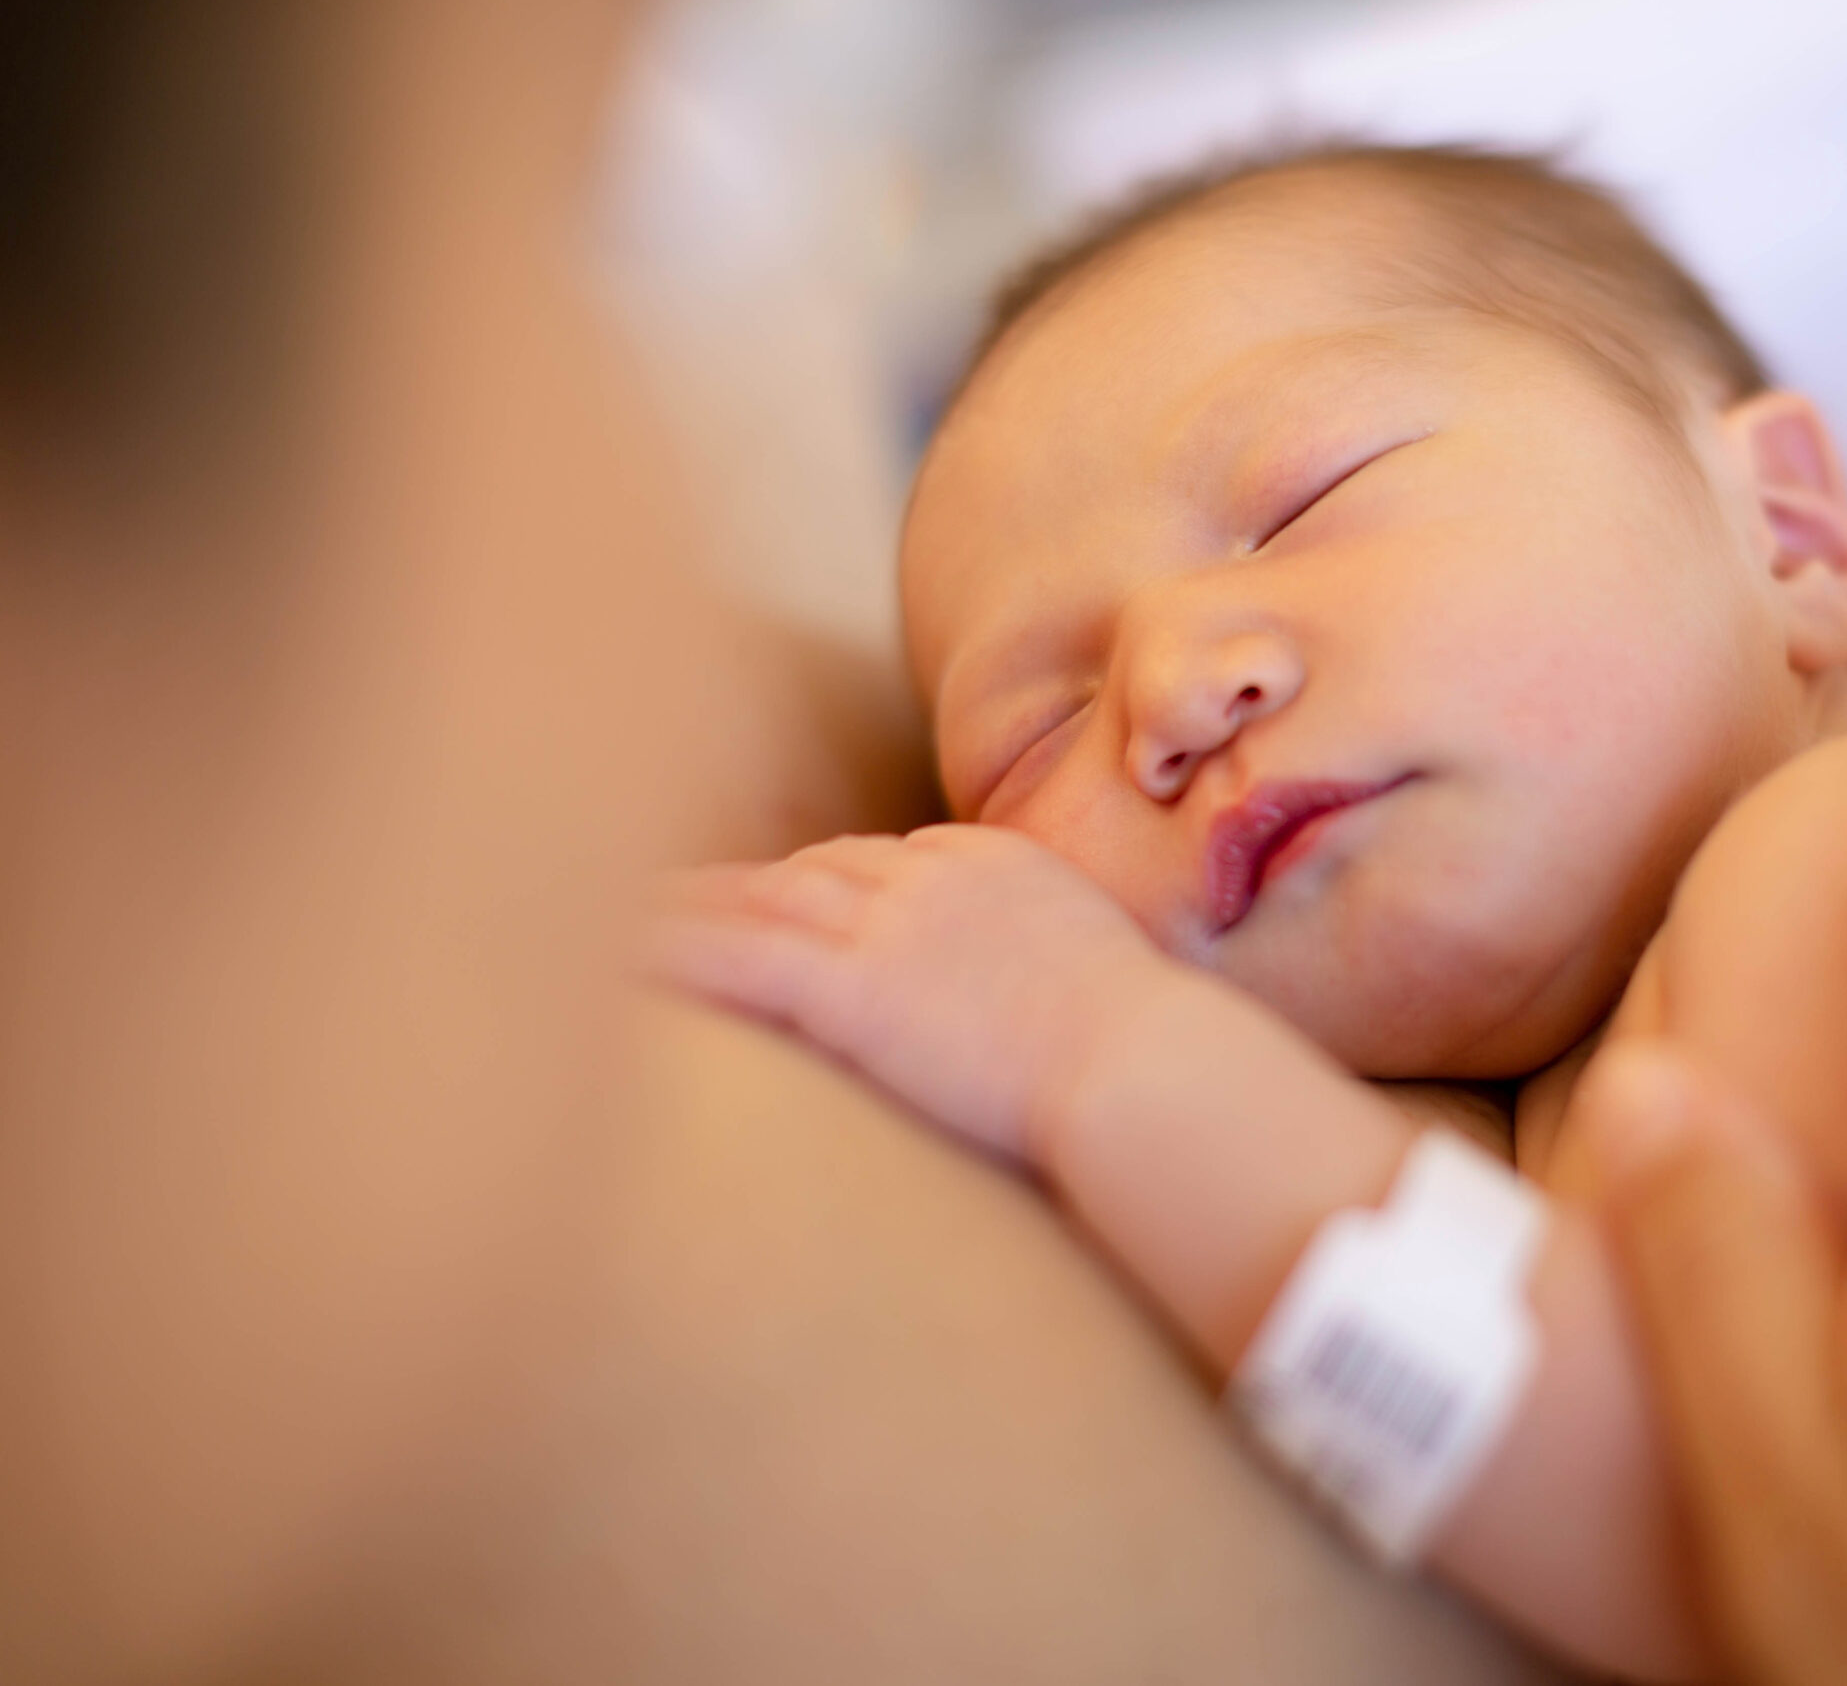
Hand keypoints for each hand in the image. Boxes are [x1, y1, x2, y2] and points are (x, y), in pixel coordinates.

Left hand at [649, 825, 1174, 1161]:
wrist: (1146, 1067)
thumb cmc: (1153, 1056)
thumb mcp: (1114, 985)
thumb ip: (1065, 980)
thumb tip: (1073, 1021)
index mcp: (997, 866)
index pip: (889, 858)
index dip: (828, 880)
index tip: (789, 900)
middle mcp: (933, 878)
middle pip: (815, 865)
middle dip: (749, 882)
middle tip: (680, 898)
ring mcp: (889, 926)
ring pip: (761, 897)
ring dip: (688, 906)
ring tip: (618, 917)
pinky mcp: (854, 987)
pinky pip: (739, 956)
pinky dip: (673, 951)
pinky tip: (614, 960)